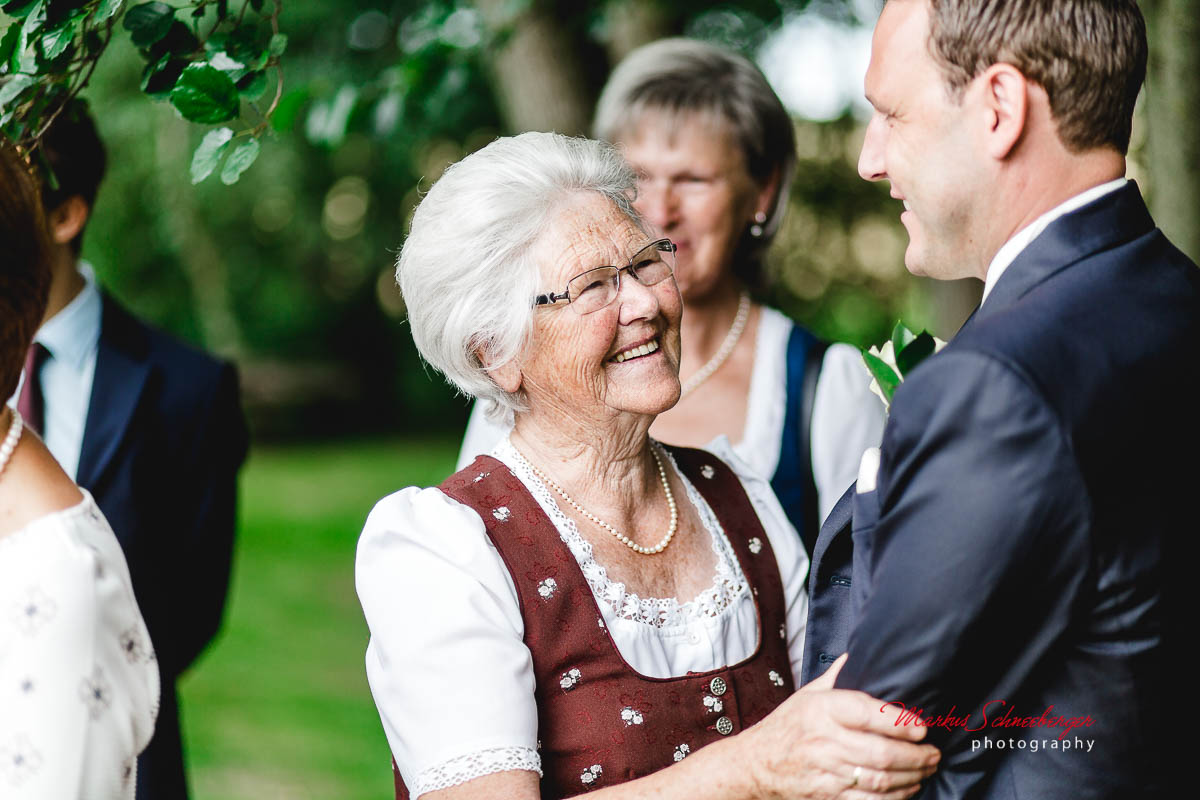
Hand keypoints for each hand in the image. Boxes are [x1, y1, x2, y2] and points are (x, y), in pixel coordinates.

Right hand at [742, 656, 939, 799]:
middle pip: (881, 752)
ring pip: (880, 780)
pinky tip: (907, 789)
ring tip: (926, 770)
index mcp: (822, 710)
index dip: (900, 722)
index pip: (867, 713)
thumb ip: (836, 678)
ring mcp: (826, 772)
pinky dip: (894, 798)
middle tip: (934, 753)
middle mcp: (825, 741)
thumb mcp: (805, 695)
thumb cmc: (785, 726)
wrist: (754, 764)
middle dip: (916, 756)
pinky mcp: (827, 796)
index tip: (922, 726)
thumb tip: (857, 655)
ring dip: (911, 777)